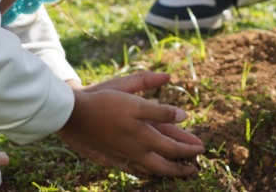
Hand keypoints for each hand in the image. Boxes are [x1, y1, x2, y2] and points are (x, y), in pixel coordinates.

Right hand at [58, 71, 202, 177]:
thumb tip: (183, 116)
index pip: (173, 148)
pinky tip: (145, 172)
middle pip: (163, 166)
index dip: (188, 149)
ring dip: (164, 171)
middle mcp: (135, 151)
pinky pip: (132, 169)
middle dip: (180, 169)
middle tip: (194, 170)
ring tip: (174, 173)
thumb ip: (161, 111)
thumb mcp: (136, 102)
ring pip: (148, 170)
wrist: (75, 115)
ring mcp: (122, 156)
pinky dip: (143, 172)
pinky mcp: (110, 157)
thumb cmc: (106, 104)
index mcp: (144, 137)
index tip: (201, 149)